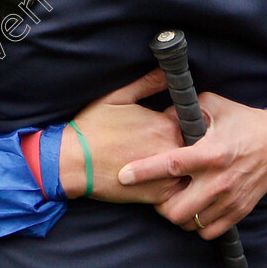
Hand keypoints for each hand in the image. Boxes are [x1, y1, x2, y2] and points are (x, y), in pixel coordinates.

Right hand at [59, 69, 185, 201]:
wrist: (74, 162)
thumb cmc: (93, 126)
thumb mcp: (118, 96)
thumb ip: (147, 83)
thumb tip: (167, 72)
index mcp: (164, 124)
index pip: (190, 120)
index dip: (181, 121)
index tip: (171, 122)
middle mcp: (170, 149)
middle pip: (193, 146)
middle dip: (185, 143)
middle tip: (164, 143)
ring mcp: (166, 174)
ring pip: (189, 169)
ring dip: (184, 166)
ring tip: (165, 161)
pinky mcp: (158, 195)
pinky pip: (179, 191)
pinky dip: (176, 185)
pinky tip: (160, 178)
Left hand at [117, 93, 266, 239]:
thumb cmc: (241, 119)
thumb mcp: (211, 104)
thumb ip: (181, 111)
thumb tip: (156, 118)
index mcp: (211, 152)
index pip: (171, 165)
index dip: (144, 171)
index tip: (124, 175)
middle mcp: (220, 180)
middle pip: (176, 209)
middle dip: (159, 203)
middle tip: (156, 191)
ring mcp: (230, 199)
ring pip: (190, 224)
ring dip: (176, 213)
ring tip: (174, 197)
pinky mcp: (239, 211)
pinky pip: (208, 231)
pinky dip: (195, 224)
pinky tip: (193, 206)